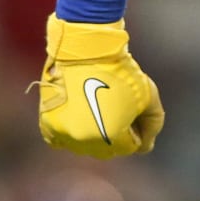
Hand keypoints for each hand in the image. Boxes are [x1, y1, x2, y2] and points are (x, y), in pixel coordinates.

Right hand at [37, 13, 163, 157]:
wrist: (87, 49)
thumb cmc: (121, 71)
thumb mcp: (149, 97)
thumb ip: (152, 125)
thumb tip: (145, 147)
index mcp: (111, 135)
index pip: (130, 147)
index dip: (135, 129)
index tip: (131, 109)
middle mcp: (84, 139)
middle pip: (107, 151)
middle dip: (116, 135)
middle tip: (116, 109)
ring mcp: (64, 132)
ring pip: (84, 147)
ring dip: (93, 135)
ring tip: (97, 108)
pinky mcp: (47, 123)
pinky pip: (60, 140)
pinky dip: (70, 133)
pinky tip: (79, 116)